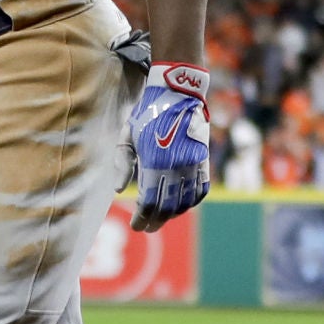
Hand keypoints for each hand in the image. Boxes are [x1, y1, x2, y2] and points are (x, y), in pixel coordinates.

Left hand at [126, 62, 210, 231]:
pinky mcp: (204, 161)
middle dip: (155, 221)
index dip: (142, 218)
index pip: (148, 202)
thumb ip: (123, 163)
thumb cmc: (146, 116)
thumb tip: (119, 190)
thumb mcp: (127, 136)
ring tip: (160, 219)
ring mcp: (193, 164)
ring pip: (184, 202)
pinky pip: (200, 190)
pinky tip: (180, 207)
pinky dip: (190, 202)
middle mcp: (176, 166)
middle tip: (146, 228)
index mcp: (154, 162)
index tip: (135, 226)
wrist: (178, 95)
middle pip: (166, 207)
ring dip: (172, 215)